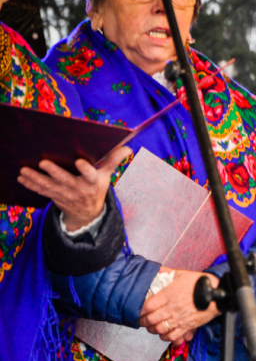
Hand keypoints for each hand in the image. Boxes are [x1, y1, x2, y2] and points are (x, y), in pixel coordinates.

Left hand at [18, 145, 132, 231]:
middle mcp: (79, 189)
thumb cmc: (96, 189)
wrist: (87, 213)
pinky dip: (30, 185)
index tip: (80, 161)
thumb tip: (128, 147)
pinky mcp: (54, 197)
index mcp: (93, 183)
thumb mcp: (106, 176)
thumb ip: (113, 160)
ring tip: (25, 170)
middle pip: (66, 180)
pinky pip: (41, 191)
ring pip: (49, 186)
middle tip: (44, 162)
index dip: (85, 169)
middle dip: (54, 172)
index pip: (90, 176)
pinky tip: (22, 177)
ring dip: (36, 178)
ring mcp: (65, 194)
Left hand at [139, 269, 220, 344]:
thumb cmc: (201, 284)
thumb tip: (156, 271)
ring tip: (151, 327)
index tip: (138, 309)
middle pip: (150, 319)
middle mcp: (172, 308)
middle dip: (143, 321)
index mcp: (169, 294)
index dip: (139, 309)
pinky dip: (165, 337)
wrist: (217, 294)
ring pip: (159, 329)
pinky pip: (172, 336)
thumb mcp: (182, 274)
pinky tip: (163, 333)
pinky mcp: (187, 326)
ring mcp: (179, 318)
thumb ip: (167, 273)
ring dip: (152, 329)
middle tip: (141, 320)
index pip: (147, 305)